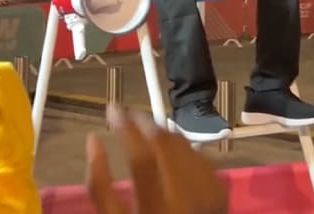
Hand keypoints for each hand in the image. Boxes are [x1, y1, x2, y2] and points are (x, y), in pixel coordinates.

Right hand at [87, 108, 227, 213]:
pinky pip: (198, 156)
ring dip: (161, 131)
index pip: (142, 157)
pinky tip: (167, 147)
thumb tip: (93, 140)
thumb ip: (98, 184)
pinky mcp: (219, 192)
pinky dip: (180, 145)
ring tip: (143, 127)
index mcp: (157, 207)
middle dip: (144, 121)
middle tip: (126, 113)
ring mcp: (209, 194)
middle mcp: (188, 197)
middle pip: (167, 144)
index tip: (112, 109)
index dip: (126, 128)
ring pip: (184, 145)